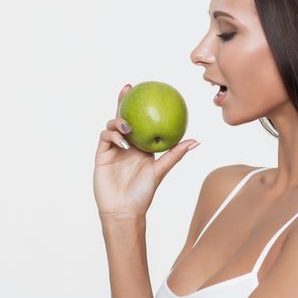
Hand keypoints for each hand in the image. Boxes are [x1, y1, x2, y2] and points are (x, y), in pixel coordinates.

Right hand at [93, 83, 199, 221]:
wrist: (124, 210)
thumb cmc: (143, 193)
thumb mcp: (161, 170)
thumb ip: (175, 154)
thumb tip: (196, 141)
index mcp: (140, 146)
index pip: (141, 122)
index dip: (141, 106)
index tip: (147, 91)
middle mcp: (126, 145)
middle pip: (123, 118)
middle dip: (123, 101)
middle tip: (128, 88)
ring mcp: (112, 149)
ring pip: (112, 127)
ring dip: (119, 122)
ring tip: (128, 127)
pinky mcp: (101, 156)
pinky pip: (105, 139)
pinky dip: (113, 136)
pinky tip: (122, 141)